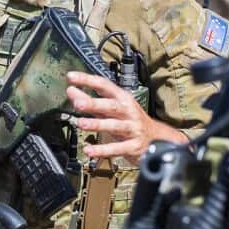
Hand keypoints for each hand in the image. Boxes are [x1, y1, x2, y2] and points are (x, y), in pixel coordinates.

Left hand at [66, 71, 186, 164]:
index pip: (104, 85)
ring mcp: (132, 128)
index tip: (72, 77)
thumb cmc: (131, 121)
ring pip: (115, 125)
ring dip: (97, 124)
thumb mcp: (112, 108)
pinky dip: (103, 150)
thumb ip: (91, 100)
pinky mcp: (133, 146)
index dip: (88, 80)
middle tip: (78, 103)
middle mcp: (128, 111)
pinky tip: (90, 150)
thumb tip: (71, 91)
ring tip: (81, 124)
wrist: (157, 140)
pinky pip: (117, 148)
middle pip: (111, 105)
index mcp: (122, 99)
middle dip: (94, 103)